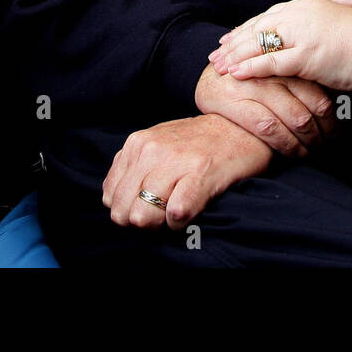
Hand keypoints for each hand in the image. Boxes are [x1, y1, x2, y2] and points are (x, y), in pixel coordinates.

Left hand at [101, 114, 272, 229]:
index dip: (127, 210)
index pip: (110, 196)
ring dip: (159, 224)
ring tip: (175, 213)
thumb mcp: (158, 143)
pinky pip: (175, 213)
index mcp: (137, 144)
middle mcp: (151, 150)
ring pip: (143, 216)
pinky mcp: (201, 175)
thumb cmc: (199, 142)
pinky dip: (179, 222)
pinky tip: (188, 211)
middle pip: (123, 211)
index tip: (146, 207)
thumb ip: (133, 166)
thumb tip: (112, 200)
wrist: (241, 127)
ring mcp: (176, 162)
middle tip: (160, 215)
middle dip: (139, 221)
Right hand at [194, 62, 335, 156]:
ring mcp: (252, 85)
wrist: (207, 89)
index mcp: (284, 65)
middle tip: (328, 146)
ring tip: (313, 152)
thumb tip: (335, 104)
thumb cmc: (248, 92)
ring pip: (295, 117)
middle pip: (310, 105)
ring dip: (309, 142)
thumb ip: (297, 87)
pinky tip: (294, 154)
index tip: (336, 132)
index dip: (331, 117)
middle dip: (323, 132)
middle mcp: (271, 72)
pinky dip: (287, 144)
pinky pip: (270, 128)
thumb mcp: (274, 81)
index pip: (318, 92)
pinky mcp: (235, 102)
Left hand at [210, 0, 351, 90]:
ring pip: (260, 44)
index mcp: (306, 5)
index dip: (245, 30)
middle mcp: (301, 14)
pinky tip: (235, 75)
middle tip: (214, 55)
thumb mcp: (332, 28)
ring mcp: (304, 33)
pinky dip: (250, 68)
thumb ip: (311, 32)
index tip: (228, 41)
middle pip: (258, 27)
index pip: (267, 17)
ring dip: (235, 56)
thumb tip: (296, 45)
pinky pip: (272, 62)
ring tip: (217, 67)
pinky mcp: (308, 54)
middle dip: (233, 43)